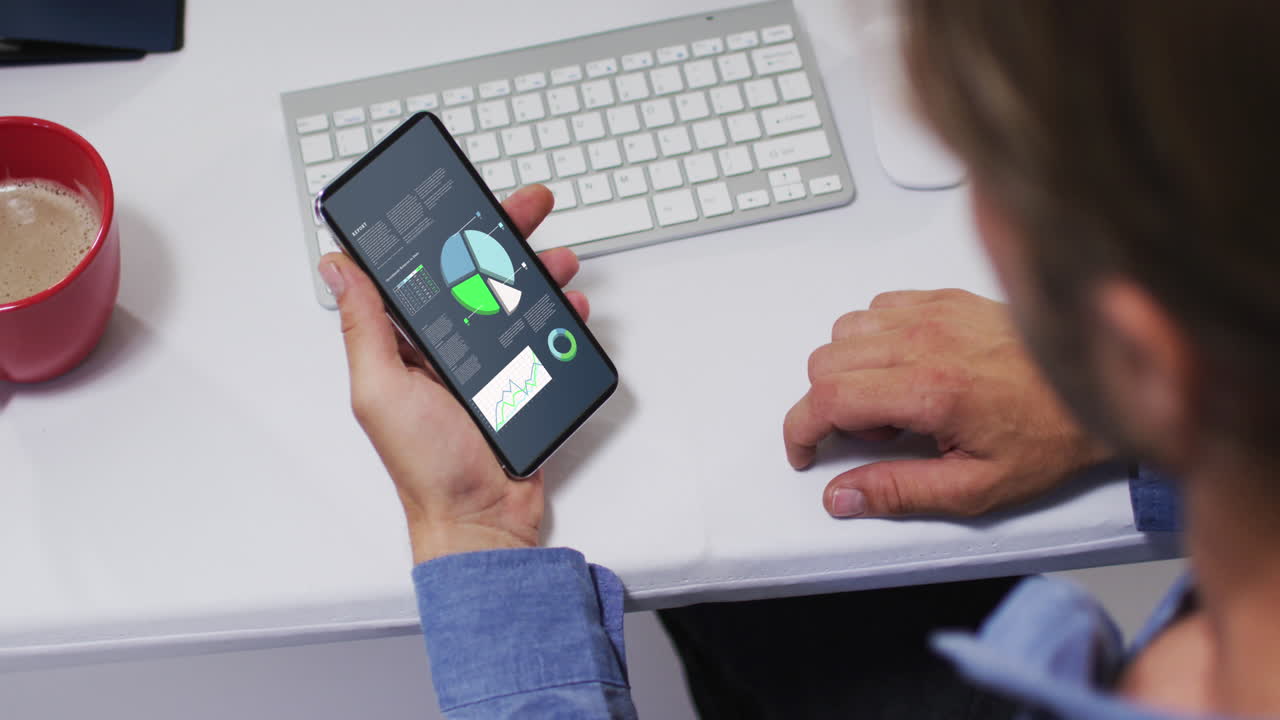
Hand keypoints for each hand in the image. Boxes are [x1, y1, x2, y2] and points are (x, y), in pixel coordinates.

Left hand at [318, 185, 586, 563]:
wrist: (482, 519)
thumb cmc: (426, 467)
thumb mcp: (381, 391)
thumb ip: (364, 327)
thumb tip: (338, 266)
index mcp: (404, 342)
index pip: (421, 268)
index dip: (441, 229)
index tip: (458, 198)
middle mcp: (444, 345)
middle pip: (475, 271)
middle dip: (504, 234)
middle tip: (530, 207)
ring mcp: (485, 360)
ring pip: (514, 297)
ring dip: (539, 271)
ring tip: (557, 262)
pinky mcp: (521, 377)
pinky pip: (542, 334)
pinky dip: (560, 316)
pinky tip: (569, 308)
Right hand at [784, 289, 1110, 518]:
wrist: (1100, 388)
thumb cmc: (1049, 436)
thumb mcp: (977, 488)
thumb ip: (900, 491)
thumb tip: (842, 496)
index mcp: (931, 390)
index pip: (827, 398)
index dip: (800, 430)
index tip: (805, 451)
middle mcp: (926, 341)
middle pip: (826, 362)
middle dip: (827, 406)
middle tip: (873, 436)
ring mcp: (935, 313)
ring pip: (845, 330)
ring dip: (849, 369)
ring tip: (892, 401)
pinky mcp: (947, 299)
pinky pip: (879, 307)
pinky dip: (874, 337)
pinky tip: (906, 366)